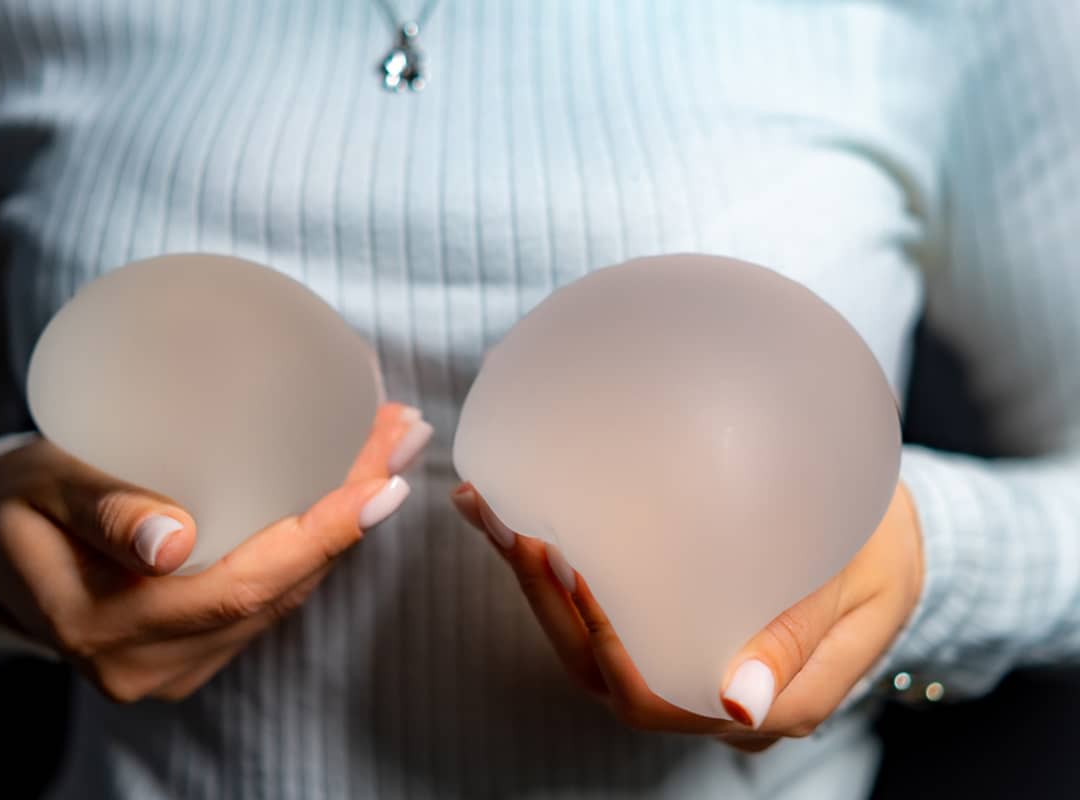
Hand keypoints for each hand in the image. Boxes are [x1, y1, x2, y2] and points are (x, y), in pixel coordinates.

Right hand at [0, 402, 432, 702]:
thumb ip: (102, 509)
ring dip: (345, 526)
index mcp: (111, 629)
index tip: (383, 482)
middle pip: (282, 589)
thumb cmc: (13, 506)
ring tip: (388, 452)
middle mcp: (154, 663)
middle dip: (354, 516)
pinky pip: (269, 598)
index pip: (245, 588)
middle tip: (401, 437)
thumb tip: (169, 542)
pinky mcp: (192, 649)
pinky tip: (346, 494)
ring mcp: (177, 664)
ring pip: (285, 595)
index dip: (322, 538)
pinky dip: (312, 545)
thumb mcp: (41, 487)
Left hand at [450, 480, 922, 751]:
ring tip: (493, 510)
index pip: (652, 696)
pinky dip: (552, 564)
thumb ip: (801, 637)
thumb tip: (744, 706)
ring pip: (588, 644)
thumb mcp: (861, 582)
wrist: (889, 533)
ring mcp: (685, 661)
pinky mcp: (669, 625)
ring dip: (535, 579)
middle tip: (513, 524)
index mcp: (764, 698)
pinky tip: (513, 513)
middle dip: (546, 600)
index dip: (597, 641)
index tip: (570, 566)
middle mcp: (710, 695)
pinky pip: (603, 608)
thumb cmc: (881, 547)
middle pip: (602, 670)